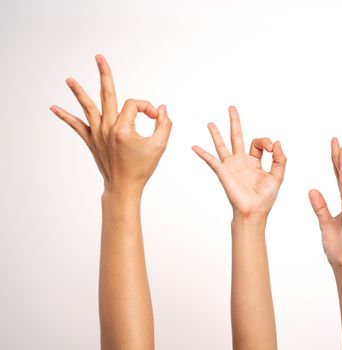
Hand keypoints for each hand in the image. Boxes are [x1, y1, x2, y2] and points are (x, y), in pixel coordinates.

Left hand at [50, 55, 171, 196]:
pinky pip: (77, 126)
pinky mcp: (92, 141)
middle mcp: (108, 129)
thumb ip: (165, 124)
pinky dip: (65, 116)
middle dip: (104, 74)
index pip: (135, 104)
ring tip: (68, 79)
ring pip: (88, 107)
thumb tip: (162, 108)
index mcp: (123, 129)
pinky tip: (53, 108)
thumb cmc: (142, 168)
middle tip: (99, 57)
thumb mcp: (160, 146)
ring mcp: (97, 134)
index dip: (147, 107)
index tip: (156, 118)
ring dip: (78, 92)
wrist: (124, 187)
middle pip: (107, 94)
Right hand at [192, 106, 286, 218]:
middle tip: (231, 107)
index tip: (272, 148)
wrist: (253, 211)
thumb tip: (278, 142)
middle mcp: (242, 161)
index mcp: (255, 162)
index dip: (266, 141)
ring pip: (222, 145)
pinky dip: (202, 153)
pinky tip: (194, 146)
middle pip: (237, 136)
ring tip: (210, 122)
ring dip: (216, 133)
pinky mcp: (223, 172)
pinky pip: (211, 160)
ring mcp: (231, 166)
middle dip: (235, 122)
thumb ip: (280, 159)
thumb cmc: (265, 198)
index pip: (258, 143)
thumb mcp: (278, 176)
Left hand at [309, 138, 341, 269]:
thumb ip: (320, 206)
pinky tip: (341, 168)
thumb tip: (312, 190)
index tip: (334, 147)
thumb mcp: (324, 221)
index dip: (336, 162)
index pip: (340, 177)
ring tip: (340, 148)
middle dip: (340, 156)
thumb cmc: (337, 245)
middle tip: (335, 140)